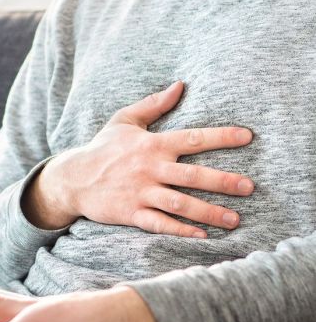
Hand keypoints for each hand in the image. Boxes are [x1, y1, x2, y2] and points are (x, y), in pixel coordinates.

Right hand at [22, 80, 254, 237]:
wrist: (72, 179)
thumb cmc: (101, 149)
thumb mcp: (123, 121)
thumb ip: (153, 104)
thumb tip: (180, 85)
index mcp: (152, 144)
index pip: (192, 138)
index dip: (221, 137)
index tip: (248, 137)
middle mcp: (149, 169)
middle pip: (192, 176)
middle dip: (223, 182)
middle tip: (250, 188)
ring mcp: (140, 193)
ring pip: (180, 203)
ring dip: (208, 212)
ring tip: (234, 219)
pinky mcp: (130, 213)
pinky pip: (159, 224)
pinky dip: (180, 230)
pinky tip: (201, 235)